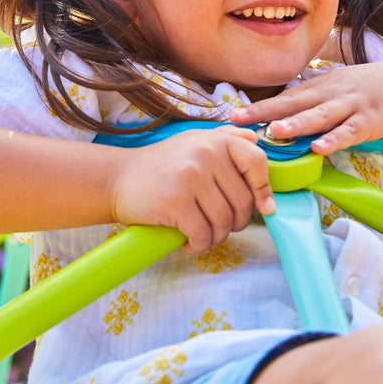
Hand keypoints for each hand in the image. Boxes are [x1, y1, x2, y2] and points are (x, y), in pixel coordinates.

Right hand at [107, 125, 273, 253]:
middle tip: (218, 226)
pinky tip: (188, 242)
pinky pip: (202, 234)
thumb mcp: (194, 142)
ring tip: (202, 234)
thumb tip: (256, 140)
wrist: (118, 178)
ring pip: (223, 221)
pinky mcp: (175, 201)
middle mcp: (206, 153)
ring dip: (215, 237)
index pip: (256, 162)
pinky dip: (198, 245)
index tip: (264, 208)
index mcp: (215, 140)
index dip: (263, 189)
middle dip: (235, 222)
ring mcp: (191, 176)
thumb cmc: (162, 165)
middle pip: (242, 201)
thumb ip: (226, 138)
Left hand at [230, 59, 382, 154]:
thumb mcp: (335, 88)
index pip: (283, 98)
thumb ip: (310, 101)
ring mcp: (350, 106)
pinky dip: (335, 139)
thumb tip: (281, 115)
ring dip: (296, 124)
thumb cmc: (368, 88)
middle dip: (264, 112)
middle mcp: (329, 94)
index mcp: (318, 88)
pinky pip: (350, 131)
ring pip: (319, 116)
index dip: (258, 107)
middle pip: (293, 104)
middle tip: (239, 121)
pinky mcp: (371, 120)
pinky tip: (320, 149)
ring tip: (274, 131)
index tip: (232, 116)